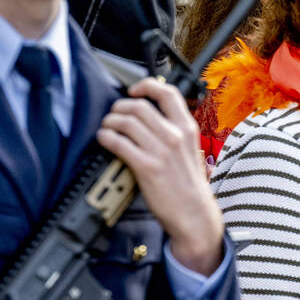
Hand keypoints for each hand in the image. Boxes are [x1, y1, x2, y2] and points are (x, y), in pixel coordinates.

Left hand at [98, 78, 225, 273]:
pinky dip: (106, 138)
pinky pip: (119, 142)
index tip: (134, 91)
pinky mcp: (147, 167)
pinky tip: (105, 141)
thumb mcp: (190, 150)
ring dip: (110, 122)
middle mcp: (175, 136)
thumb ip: (173, 132)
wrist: (194, 213)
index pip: (168, 93)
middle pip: (139, 106)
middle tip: (114, 115)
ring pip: (126, 121)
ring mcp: (161, 151)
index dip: (146, 86)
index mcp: (188, 129)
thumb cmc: (189, 185)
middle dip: (119, 107)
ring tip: (107, 129)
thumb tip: (146, 117)